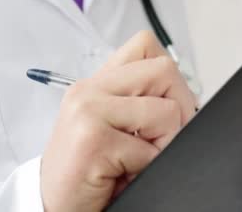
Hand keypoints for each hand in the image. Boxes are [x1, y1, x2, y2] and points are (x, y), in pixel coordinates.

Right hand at [40, 31, 196, 211]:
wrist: (54, 207)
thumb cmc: (86, 172)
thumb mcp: (110, 127)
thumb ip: (137, 101)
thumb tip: (187, 96)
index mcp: (95, 84)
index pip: (145, 45)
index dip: (169, 77)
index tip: (165, 107)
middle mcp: (88, 91)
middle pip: (164, 71)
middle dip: (180, 109)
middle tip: (160, 140)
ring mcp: (88, 111)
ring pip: (167, 112)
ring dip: (163, 145)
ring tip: (136, 160)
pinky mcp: (93, 139)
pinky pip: (151, 150)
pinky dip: (147, 169)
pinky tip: (122, 174)